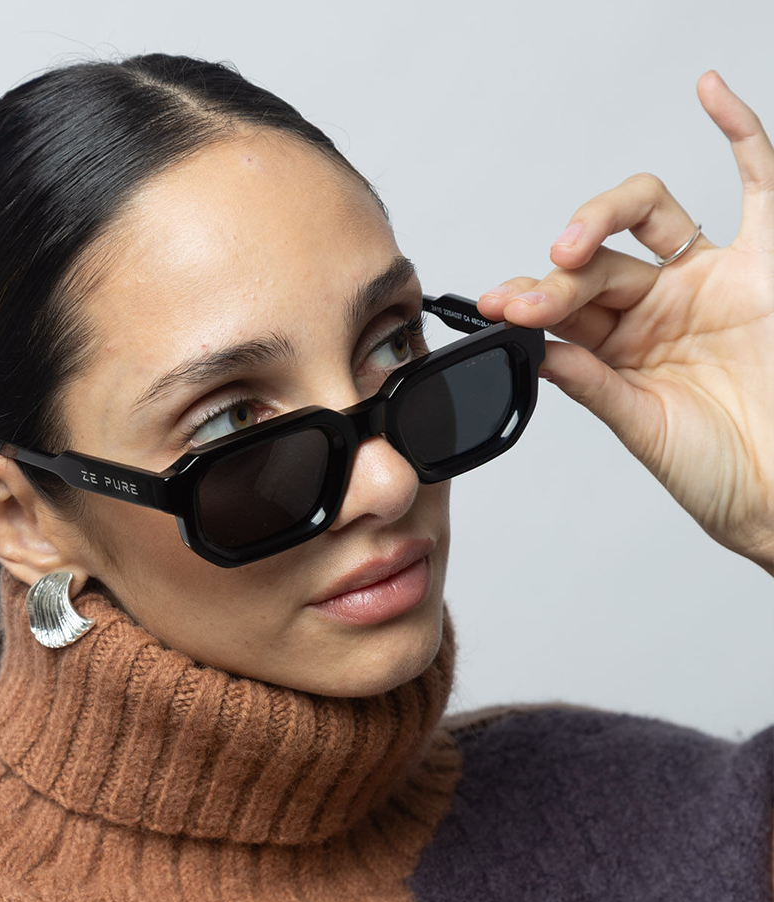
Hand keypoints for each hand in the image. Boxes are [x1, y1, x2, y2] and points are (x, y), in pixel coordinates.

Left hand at [478, 71, 773, 574]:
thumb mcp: (641, 426)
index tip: (495, 307)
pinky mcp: (763, 263)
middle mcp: (656, 306)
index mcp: (618, 348)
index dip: (529, 301)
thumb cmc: (717, 469)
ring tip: (572, 244)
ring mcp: (707, 279)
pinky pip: (759, 184)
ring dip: (602, 216)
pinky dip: (738, 133)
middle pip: (595, 264)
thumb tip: (535, 350)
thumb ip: (592, 383)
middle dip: (556, 278)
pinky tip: (708, 92)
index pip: (564, 306)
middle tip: (530, 296)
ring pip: (648, 217)